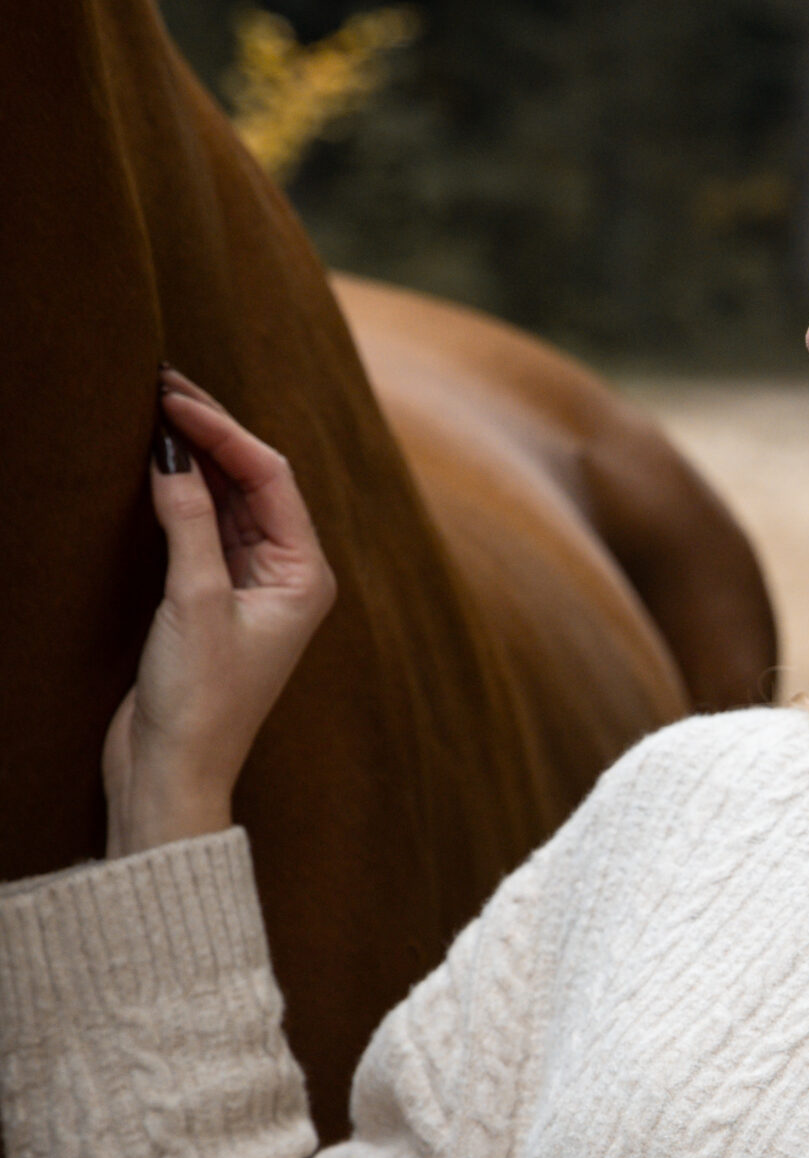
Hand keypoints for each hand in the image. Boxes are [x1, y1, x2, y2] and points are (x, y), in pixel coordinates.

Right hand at [103, 373, 336, 855]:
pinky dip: (182, 494)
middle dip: (211, 433)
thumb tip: (174, 451)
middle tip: (160, 383)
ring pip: (228, 501)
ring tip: (154, 409)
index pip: (271, 477)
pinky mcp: (211, 602)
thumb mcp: (194, 603)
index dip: (223, 430)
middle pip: (254, 482)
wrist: (172, 773)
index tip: (171, 398)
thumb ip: (190, 522)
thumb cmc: (198, 702)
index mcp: (305, 576)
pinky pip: (203, 529)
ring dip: (196, 458)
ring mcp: (250, 589)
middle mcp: (287, 577)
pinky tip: (154, 464)